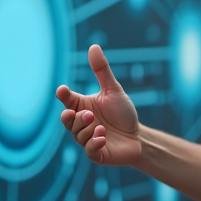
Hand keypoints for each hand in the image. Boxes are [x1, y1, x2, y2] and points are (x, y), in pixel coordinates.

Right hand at [56, 44, 140, 165]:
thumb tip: (93, 46)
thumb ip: (101, 71)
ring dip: (88, 130)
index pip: (67, 100)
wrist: (138, 137)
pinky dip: (93, 143)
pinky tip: (102, 138)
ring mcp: (87, 139)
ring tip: (101, 127)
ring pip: (78, 135)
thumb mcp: (113, 90)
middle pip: (68, 120)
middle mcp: (81, 124)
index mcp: (82, 107)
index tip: (62, 90)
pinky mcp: (97, 154)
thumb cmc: (123, 113)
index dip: (63, 95)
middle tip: (89, 115)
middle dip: (76, 118)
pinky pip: (88, 150)